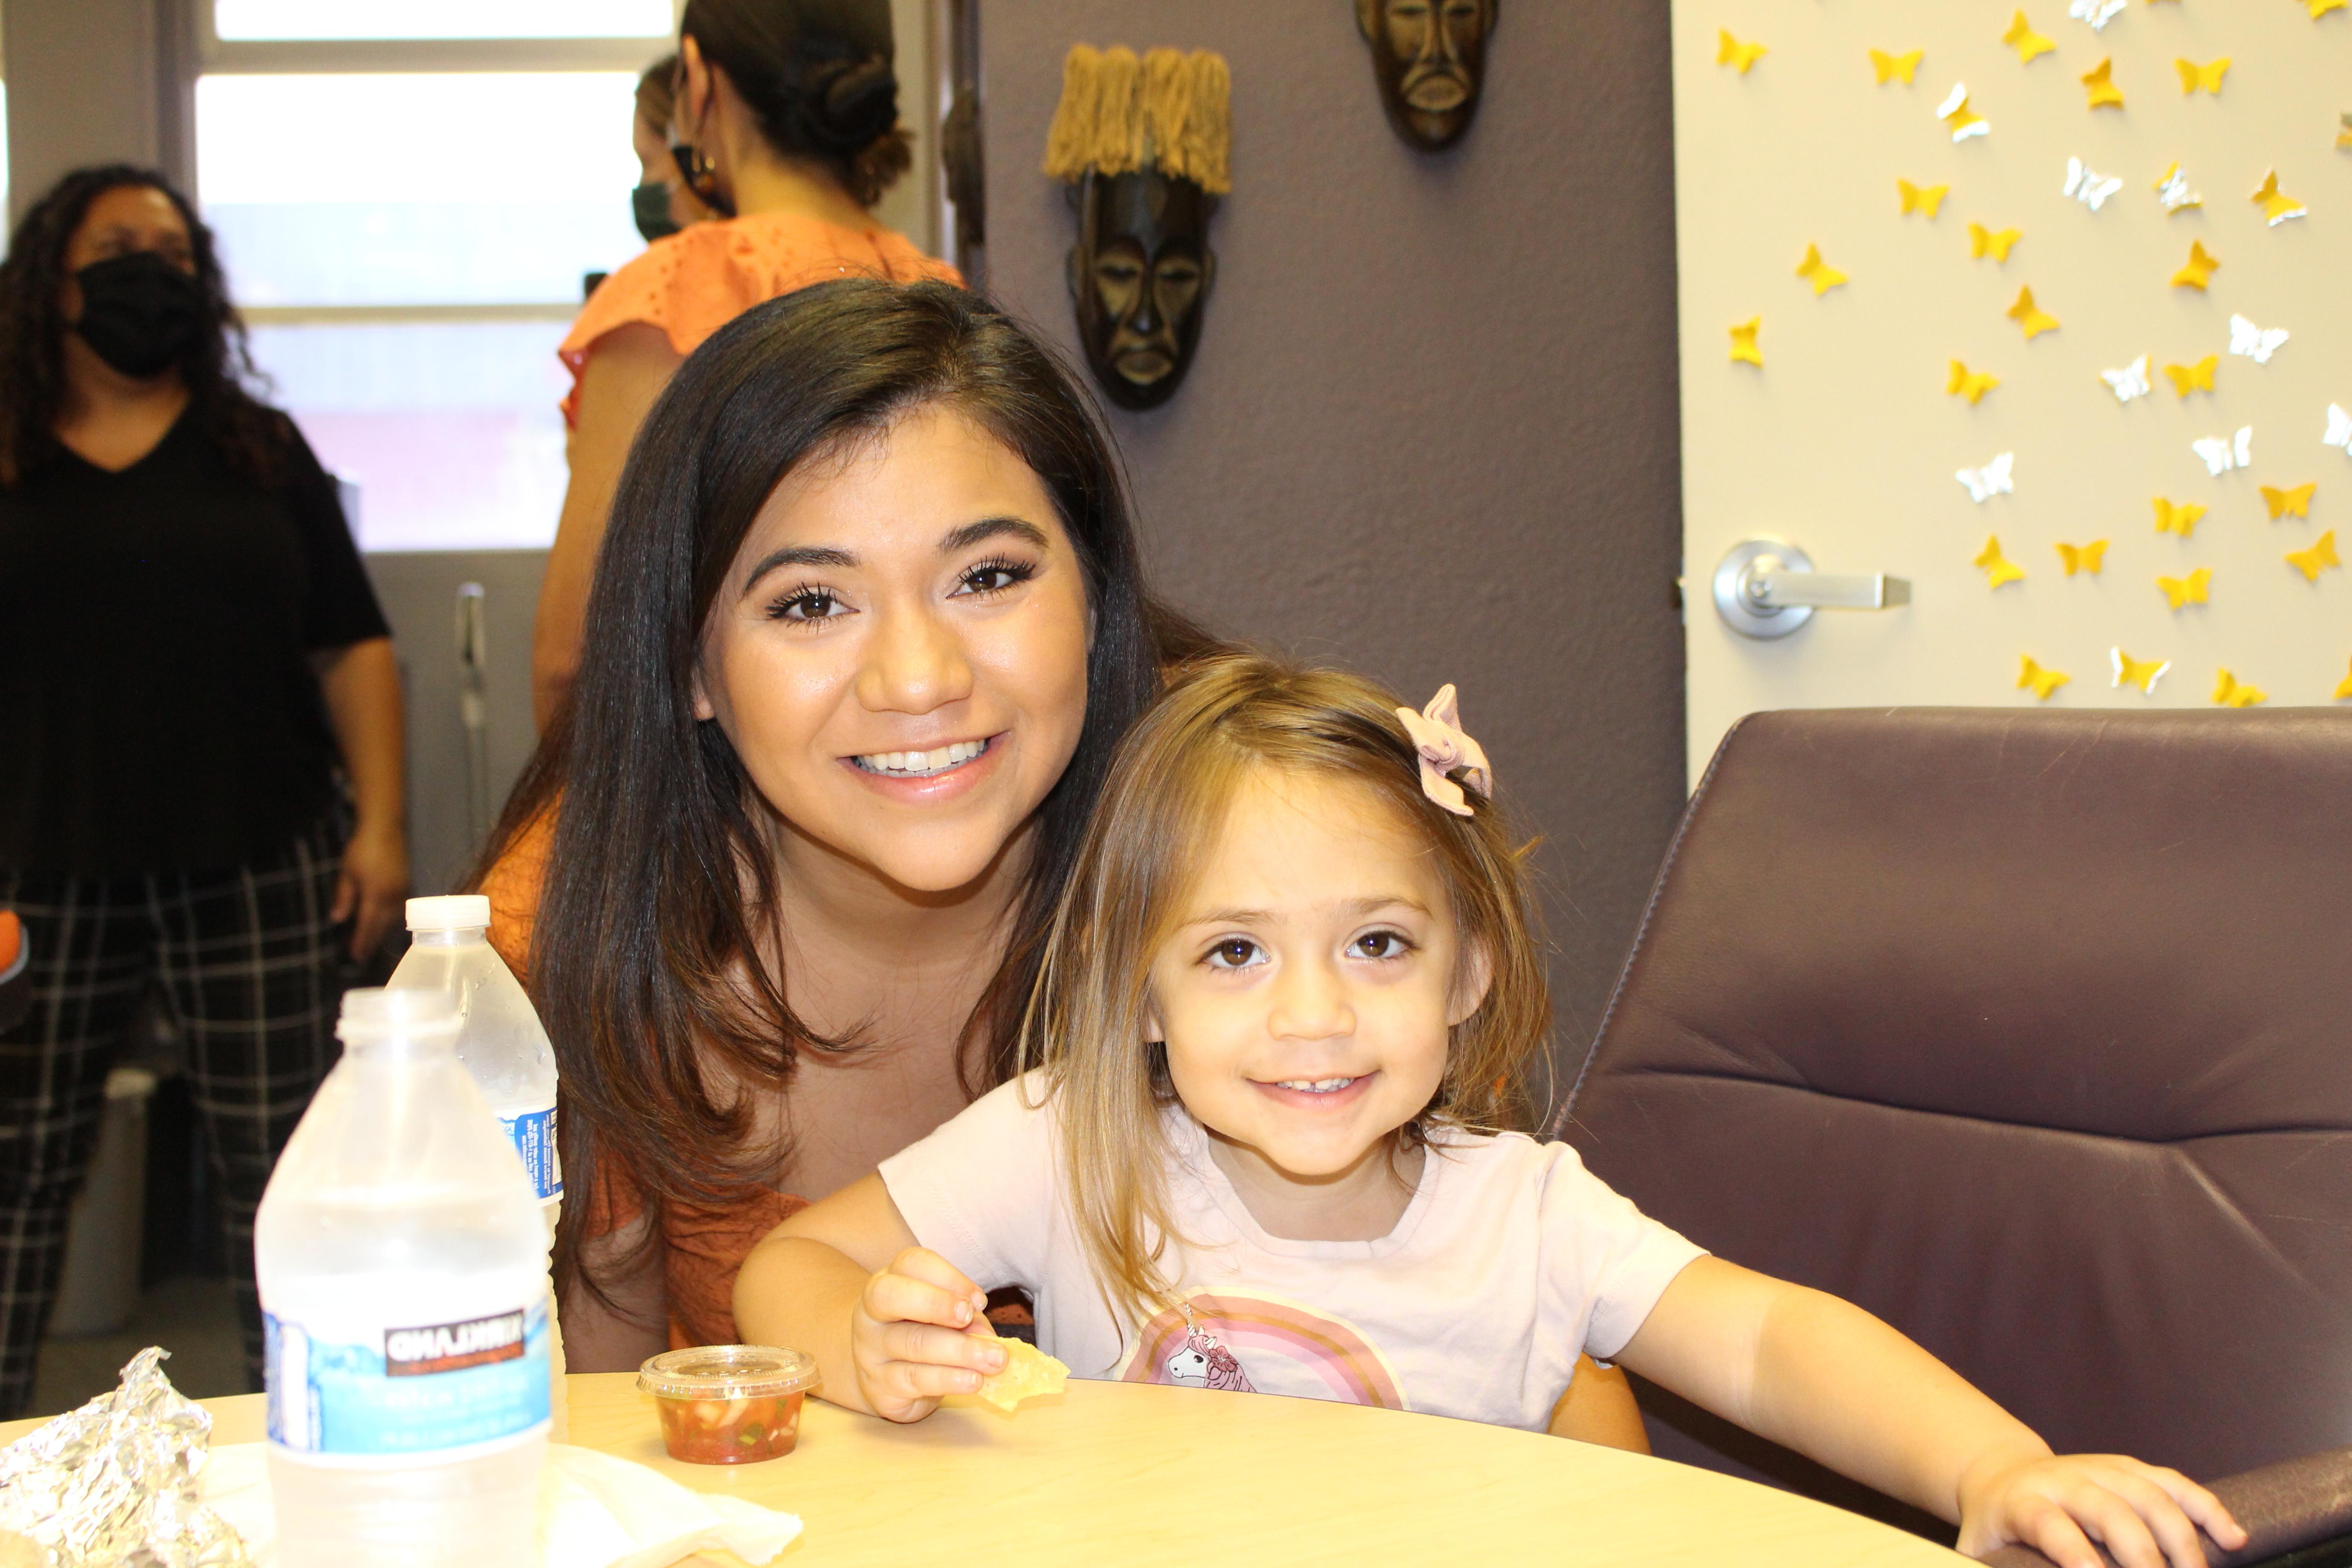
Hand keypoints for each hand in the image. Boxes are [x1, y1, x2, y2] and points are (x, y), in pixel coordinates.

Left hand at [331, 822, 408, 959]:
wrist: (385, 827)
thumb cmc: (361, 849)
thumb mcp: (347, 874)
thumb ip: (344, 898)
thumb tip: (338, 920)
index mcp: (376, 895)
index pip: (368, 925)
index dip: (361, 942)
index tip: (355, 957)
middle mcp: (392, 897)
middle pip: (383, 926)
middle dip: (373, 942)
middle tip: (363, 957)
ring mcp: (402, 891)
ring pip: (393, 919)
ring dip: (382, 932)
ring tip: (373, 944)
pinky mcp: (406, 884)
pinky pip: (399, 909)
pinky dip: (390, 920)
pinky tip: (384, 923)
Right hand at [849, 1248, 1007, 1422]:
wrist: (885, 1377)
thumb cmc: (923, 1335)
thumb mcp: (944, 1318)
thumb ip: (965, 1319)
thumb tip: (986, 1336)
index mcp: (890, 1281)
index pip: (912, 1264)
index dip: (948, 1277)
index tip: (979, 1300)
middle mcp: (872, 1312)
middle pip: (893, 1297)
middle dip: (936, 1303)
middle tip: (970, 1315)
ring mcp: (870, 1350)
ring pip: (912, 1343)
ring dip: (959, 1351)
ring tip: (993, 1360)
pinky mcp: (879, 1386)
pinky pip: (914, 1380)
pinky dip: (949, 1379)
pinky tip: (973, 1381)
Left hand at [1958, 1450, 2245, 1567]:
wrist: (2001, 1475)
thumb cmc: (1996, 1530)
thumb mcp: (1978, 1552)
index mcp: (2023, 1503)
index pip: (2050, 1524)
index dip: (2074, 1550)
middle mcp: (2065, 1479)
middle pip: (2110, 1509)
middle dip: (2141, 1554)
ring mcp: (2101, 1469)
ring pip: (2149, 1494)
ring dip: (2181, 1539)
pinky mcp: (2130, 1468)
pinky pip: (2174, 1483)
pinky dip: (2206, 1509)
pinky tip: (2234, 1539)